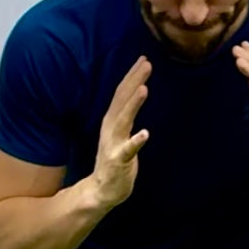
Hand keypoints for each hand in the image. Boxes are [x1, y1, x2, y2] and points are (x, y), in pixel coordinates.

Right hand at [91, 55, 150, 208]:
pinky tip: (145, 133)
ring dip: (133, 105)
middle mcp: (111, 129)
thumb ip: (126, 114)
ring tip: (143, 89)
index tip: (143, 58)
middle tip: (146, 63)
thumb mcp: (120, 131)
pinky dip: (136, 141)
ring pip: (123, 121)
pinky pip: (128, 150)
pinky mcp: (119, 162)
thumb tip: (135, 93)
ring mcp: (114, 145)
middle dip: (134, 81)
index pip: (122, 94)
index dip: (132, 76)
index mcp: (112, 121)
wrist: (101, 190)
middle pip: (122, 101)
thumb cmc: (115, 160)